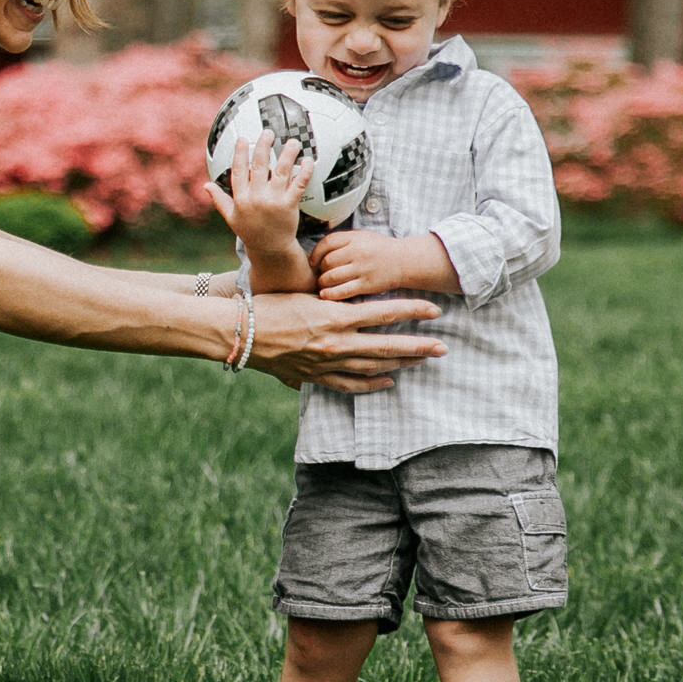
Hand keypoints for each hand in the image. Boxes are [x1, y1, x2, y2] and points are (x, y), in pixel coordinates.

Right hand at [204, 129, 310, 258]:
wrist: (270, 249)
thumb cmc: (250, 231)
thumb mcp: (231, 217)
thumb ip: (219, 199)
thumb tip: (205, 185)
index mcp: (240, 198)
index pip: (238, 171)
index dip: (239, 154)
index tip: (242, 138)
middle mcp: (256, 198)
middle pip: (259, 167)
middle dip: (263, 147)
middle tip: (269, 132)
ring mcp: (273, 201)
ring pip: (280, 172)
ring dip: (287, 155)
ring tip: (293, 142)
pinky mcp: (289, 206)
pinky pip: (297, 185)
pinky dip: (303, 172)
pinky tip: (307, 161)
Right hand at [246, 292, 446, 392]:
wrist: (239, 333)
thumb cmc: (269, 306)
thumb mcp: (305, 296)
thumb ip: (333, 303)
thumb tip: (356, 304)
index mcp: (335, 316)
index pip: (384, 313)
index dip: (412, 312)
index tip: (433, 310)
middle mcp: (337, 342)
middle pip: (387, 345)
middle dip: (418, 346)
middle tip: (442, 347)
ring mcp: (327, 363)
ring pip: (374, 366)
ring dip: (401, 364)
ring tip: (422, 361)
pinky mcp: (316, 376)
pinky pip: (350, 385)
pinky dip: (372, 384)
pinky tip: (388, 382)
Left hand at [309, 230, 459, 299]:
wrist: (406, 261)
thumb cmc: (380, 249)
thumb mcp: (363, 237)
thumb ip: (343, 240)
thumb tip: (318, 250)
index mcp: (355, 238)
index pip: (327, 243)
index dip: (315, 253)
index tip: (312, 261)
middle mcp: (358, 252)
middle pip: (327, 261)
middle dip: (320, 269)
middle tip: (320, 274)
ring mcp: (362, 269)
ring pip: (332, 277)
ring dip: (323, 282)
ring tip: (323, 283)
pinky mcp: (367, 285)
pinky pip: (343, 291)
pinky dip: (331, 294)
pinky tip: (325, 294)